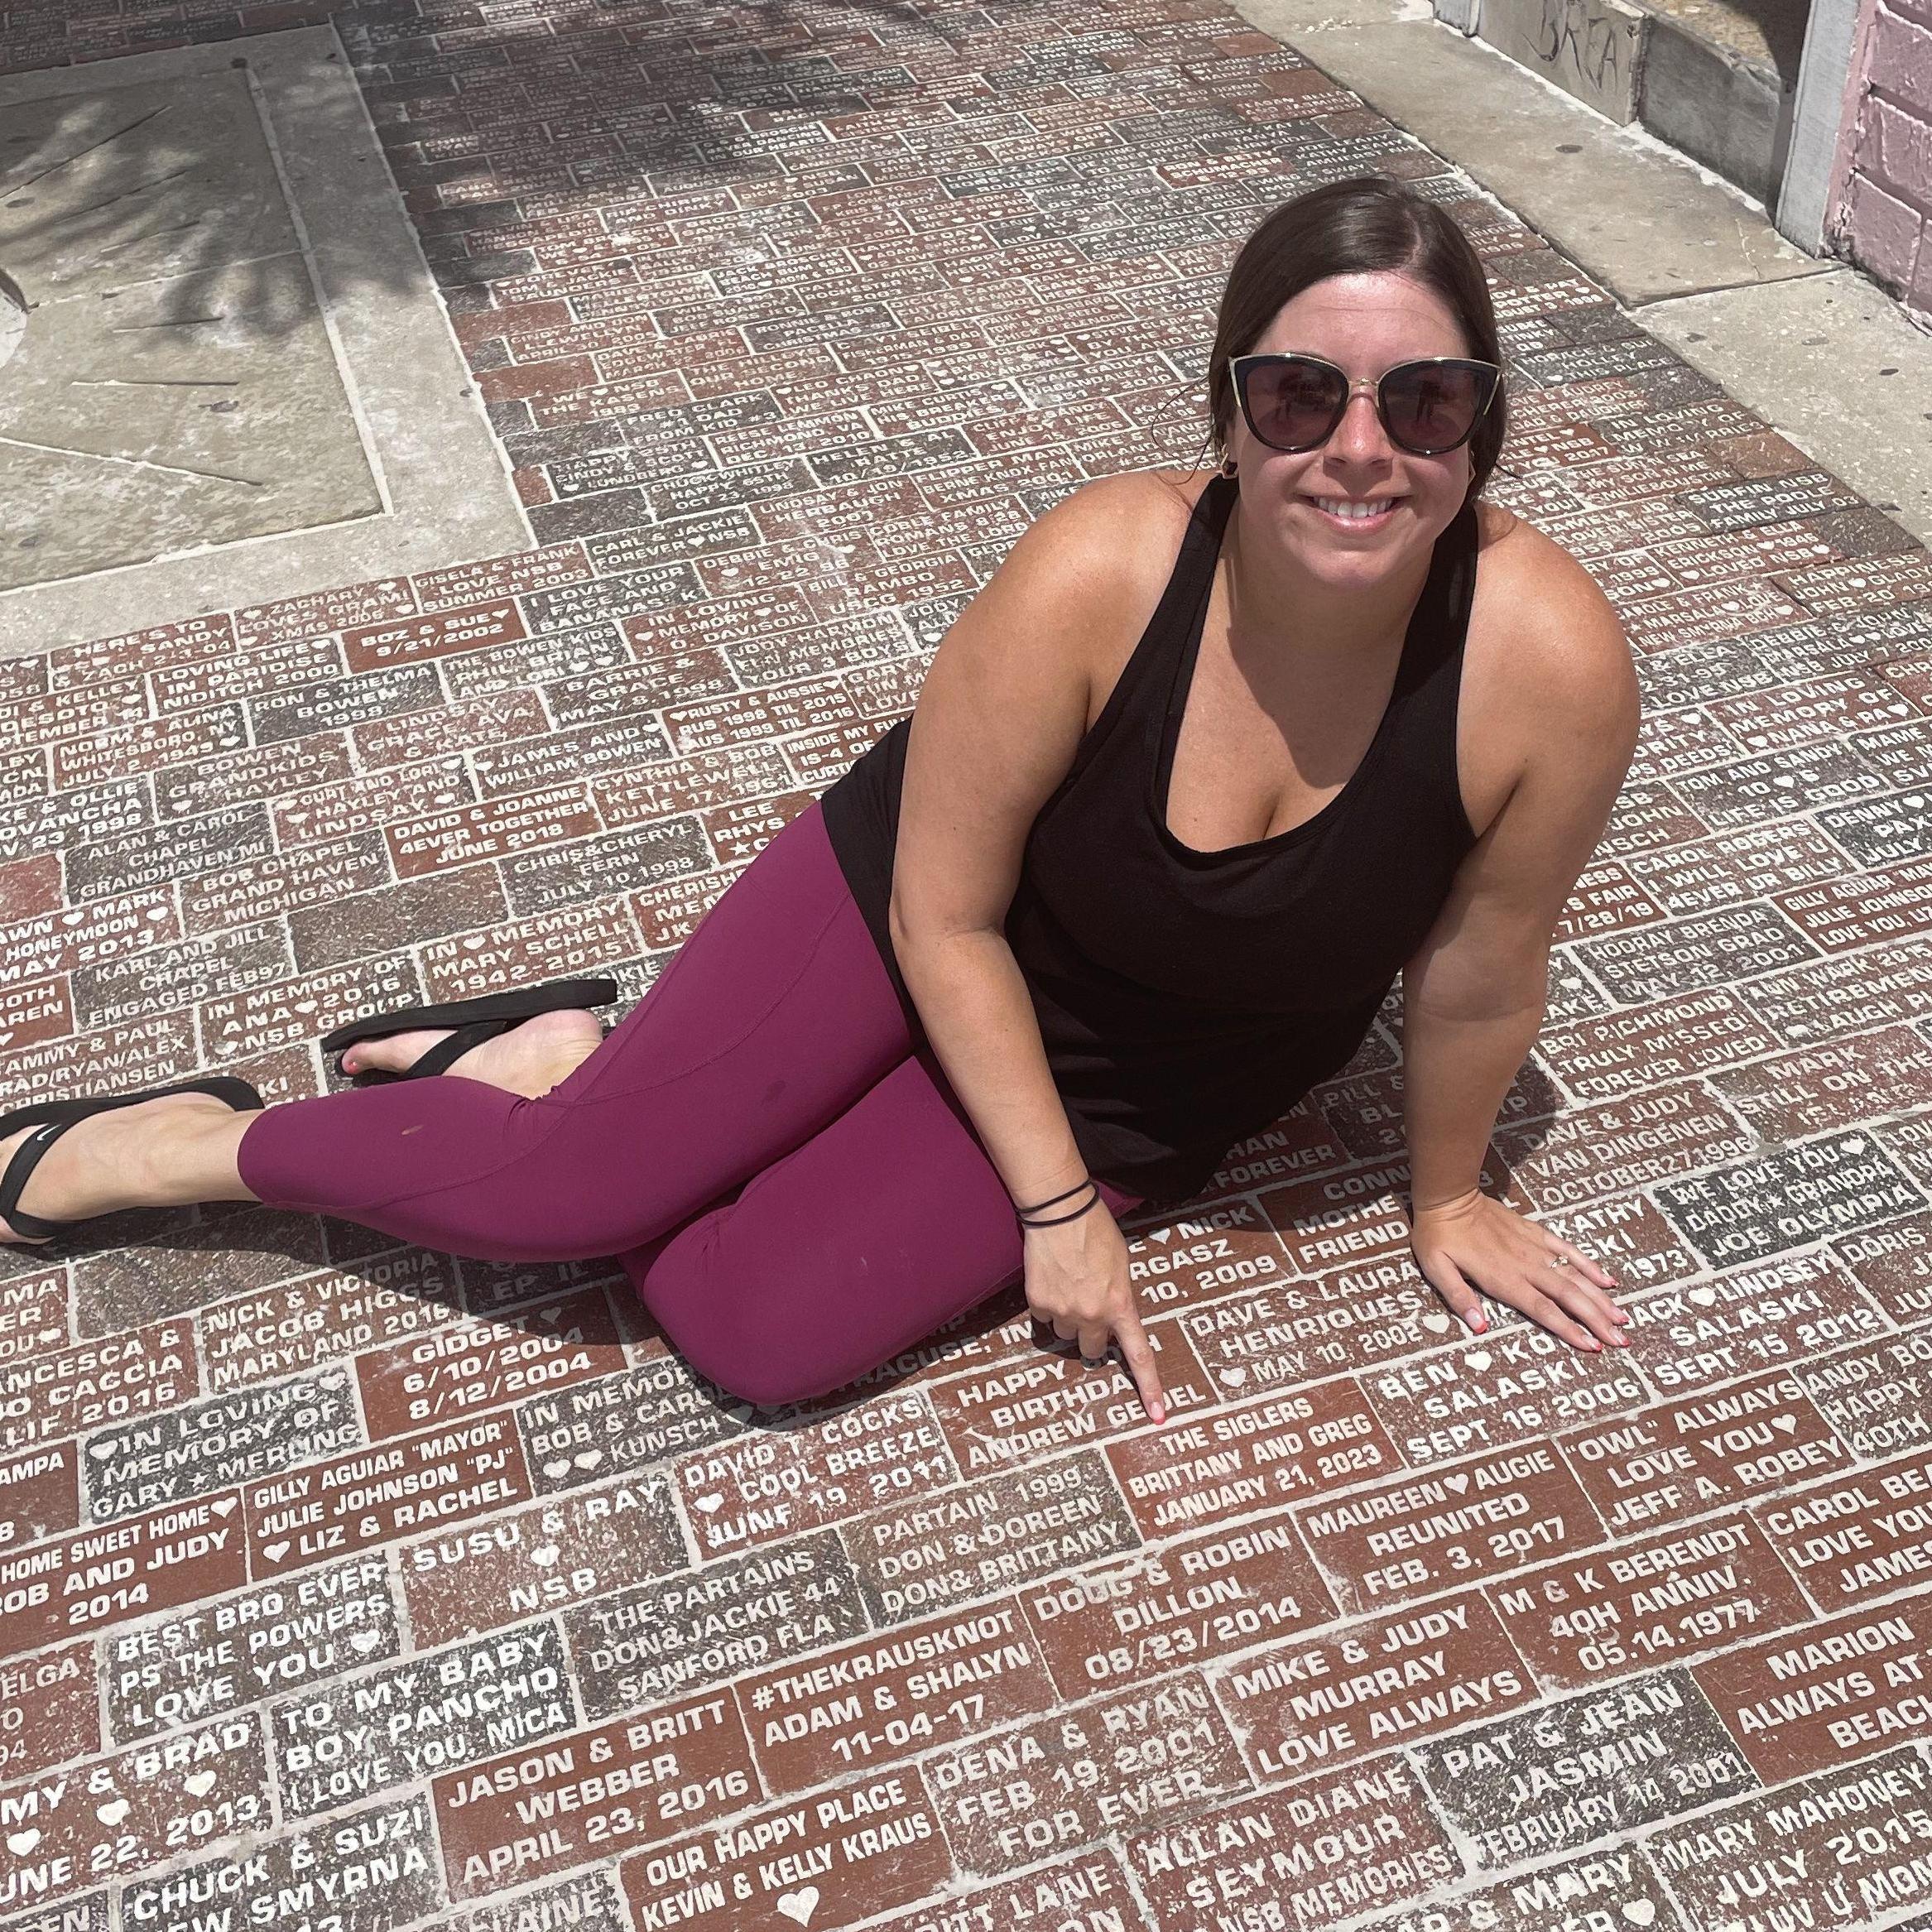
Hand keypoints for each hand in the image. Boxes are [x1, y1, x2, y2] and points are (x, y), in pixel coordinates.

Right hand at [1023, 1195, 1166, 1421]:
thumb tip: (1114, 1314)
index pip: (1139, 1355)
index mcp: (1120, 1305)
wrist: (1061, 1212)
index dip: (1150, 1387)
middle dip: (1091, 1336)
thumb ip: (1120, 1296)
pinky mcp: (1038, 1303)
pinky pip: (1043, 1317)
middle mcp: (1092, 1315)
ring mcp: (1063, 1311)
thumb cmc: (1096, 1232)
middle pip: (1092, 1350)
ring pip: (1065, 1333)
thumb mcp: (1122, 1266)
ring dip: (1068, 1318)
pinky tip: (1052, 1279)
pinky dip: (1047, 1305)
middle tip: (1088, 1310)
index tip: (1158, 1415)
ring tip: (1069, 1284)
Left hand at [1410, 1188, 1628, 1351]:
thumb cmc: (1439, 1237)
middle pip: (1568, 1296)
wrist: (1450, 1196)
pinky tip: (1607, 1280)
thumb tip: (1479, 1327)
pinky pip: (1568, 1250)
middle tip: (1621, 1340)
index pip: (1543, 1310)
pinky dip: (1589, 1265)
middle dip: (1596, 1320)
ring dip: (1600, 1298)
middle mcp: (1526, 1265)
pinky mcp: (1537, 1233)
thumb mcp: (1437, 1269)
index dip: (1568, 1329)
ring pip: (1575, 1276)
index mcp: (1503, 1279)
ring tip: (1622, 1319)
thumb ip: (1459, 1298)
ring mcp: (1534, 1248)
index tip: (1592, 1346)